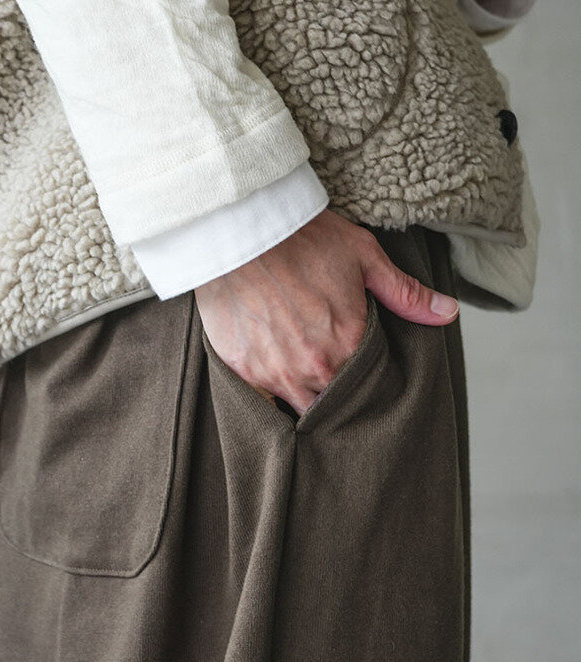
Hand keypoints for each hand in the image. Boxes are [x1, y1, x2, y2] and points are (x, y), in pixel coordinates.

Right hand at [194, 209, 458, 415]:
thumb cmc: (303, 239)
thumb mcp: (363, 257)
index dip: (365, 384)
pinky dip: (270, 394)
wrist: (240, 229)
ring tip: (304, 377)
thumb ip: (405, 293)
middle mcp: (314, 369)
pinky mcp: (243, 369)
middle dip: (335, 396)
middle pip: (332, 403)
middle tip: (333, 379)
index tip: (362, 378)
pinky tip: (273, 376)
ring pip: (297, 406)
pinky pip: (261, 401)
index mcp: (349, 346)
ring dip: (304, 396)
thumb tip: (448, 313)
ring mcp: (275, 373)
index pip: (366, 388)